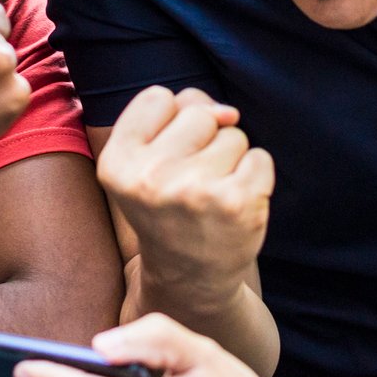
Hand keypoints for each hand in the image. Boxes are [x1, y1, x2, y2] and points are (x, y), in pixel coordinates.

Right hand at [96, 86, 272, 309]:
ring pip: (233, 134)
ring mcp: (195, 191)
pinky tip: (234, 204)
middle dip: (204, 139)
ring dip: (231, 160)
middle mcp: (150, 177)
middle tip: (191, 182)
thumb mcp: (146, 162)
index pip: (157, 97)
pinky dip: (255, 177)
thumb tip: (228, 112)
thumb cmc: (169, 208)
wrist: (190, 279)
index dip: (170, 122)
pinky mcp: (236, 203)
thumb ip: (176, 117)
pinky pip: (260, 157)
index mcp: (116, 164)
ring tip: (212, 194)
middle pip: (198, 112)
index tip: (166, 158)